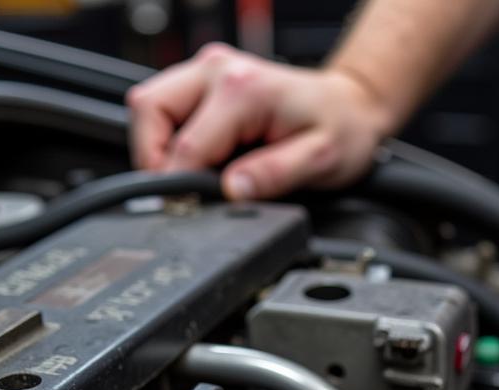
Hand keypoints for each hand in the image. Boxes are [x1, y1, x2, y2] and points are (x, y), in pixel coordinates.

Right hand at [126, 44, 394, 199]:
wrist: (350, 106)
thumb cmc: (339, 128)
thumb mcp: (318, 160)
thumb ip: (272, 176)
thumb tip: (231, 191)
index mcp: (243, 90)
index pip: (184, 147)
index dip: (178, 187)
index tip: (186, 210)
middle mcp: (218, 70)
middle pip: (148, 110)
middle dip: (153, 159)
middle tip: (180, 193)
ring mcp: (208, 70)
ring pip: (150, 106)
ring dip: (158, 147)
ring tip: (191, 177)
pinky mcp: (204, 79)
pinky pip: (165, 106)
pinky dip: (170, 137)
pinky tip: (200, 158)